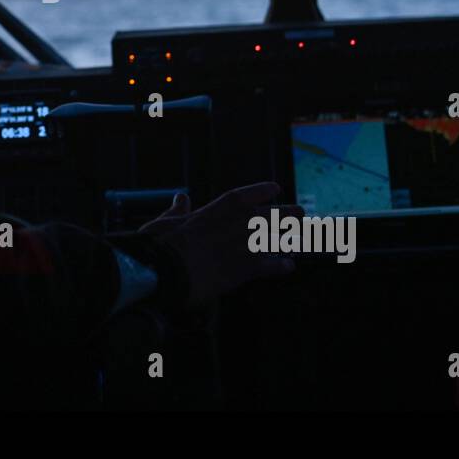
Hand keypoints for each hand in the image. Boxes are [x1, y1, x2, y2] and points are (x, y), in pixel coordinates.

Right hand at [141, 183, 302, 306]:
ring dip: (288, 237)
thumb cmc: (159, 246)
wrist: (164, 271)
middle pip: (267, 215)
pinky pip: (270, 266)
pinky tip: (289, 266)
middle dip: (285, 213)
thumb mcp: (164, 221)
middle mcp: (232, 225)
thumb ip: (177, 210)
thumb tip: (181, 198)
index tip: (276, 187)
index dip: (261, 191)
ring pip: (274, 238)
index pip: (243, 196)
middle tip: (299, 212)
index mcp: (213, 211)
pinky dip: (281, 266)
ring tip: (298, 238)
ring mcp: (240, 246)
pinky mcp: (243, 269)